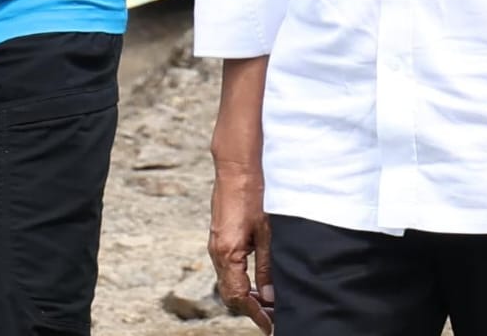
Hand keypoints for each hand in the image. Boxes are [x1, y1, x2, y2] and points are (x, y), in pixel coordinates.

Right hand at [208, 161, 273, 333]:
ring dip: (245, 294)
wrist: (236, 167)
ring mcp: (216, 244)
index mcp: (228, 254)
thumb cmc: (253, 195)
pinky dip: (240, 279)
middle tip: (271, 316)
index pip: (240, 296)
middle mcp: (217, 252)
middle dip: (250, 308)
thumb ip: (267, 266)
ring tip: (266, 302)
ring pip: (228, 281)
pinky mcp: (219, 236)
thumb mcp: (267, 232)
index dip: (256, 313)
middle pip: (230, 293)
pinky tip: (255, 278)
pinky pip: (226, 267)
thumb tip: (269, 294)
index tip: (270, 324)